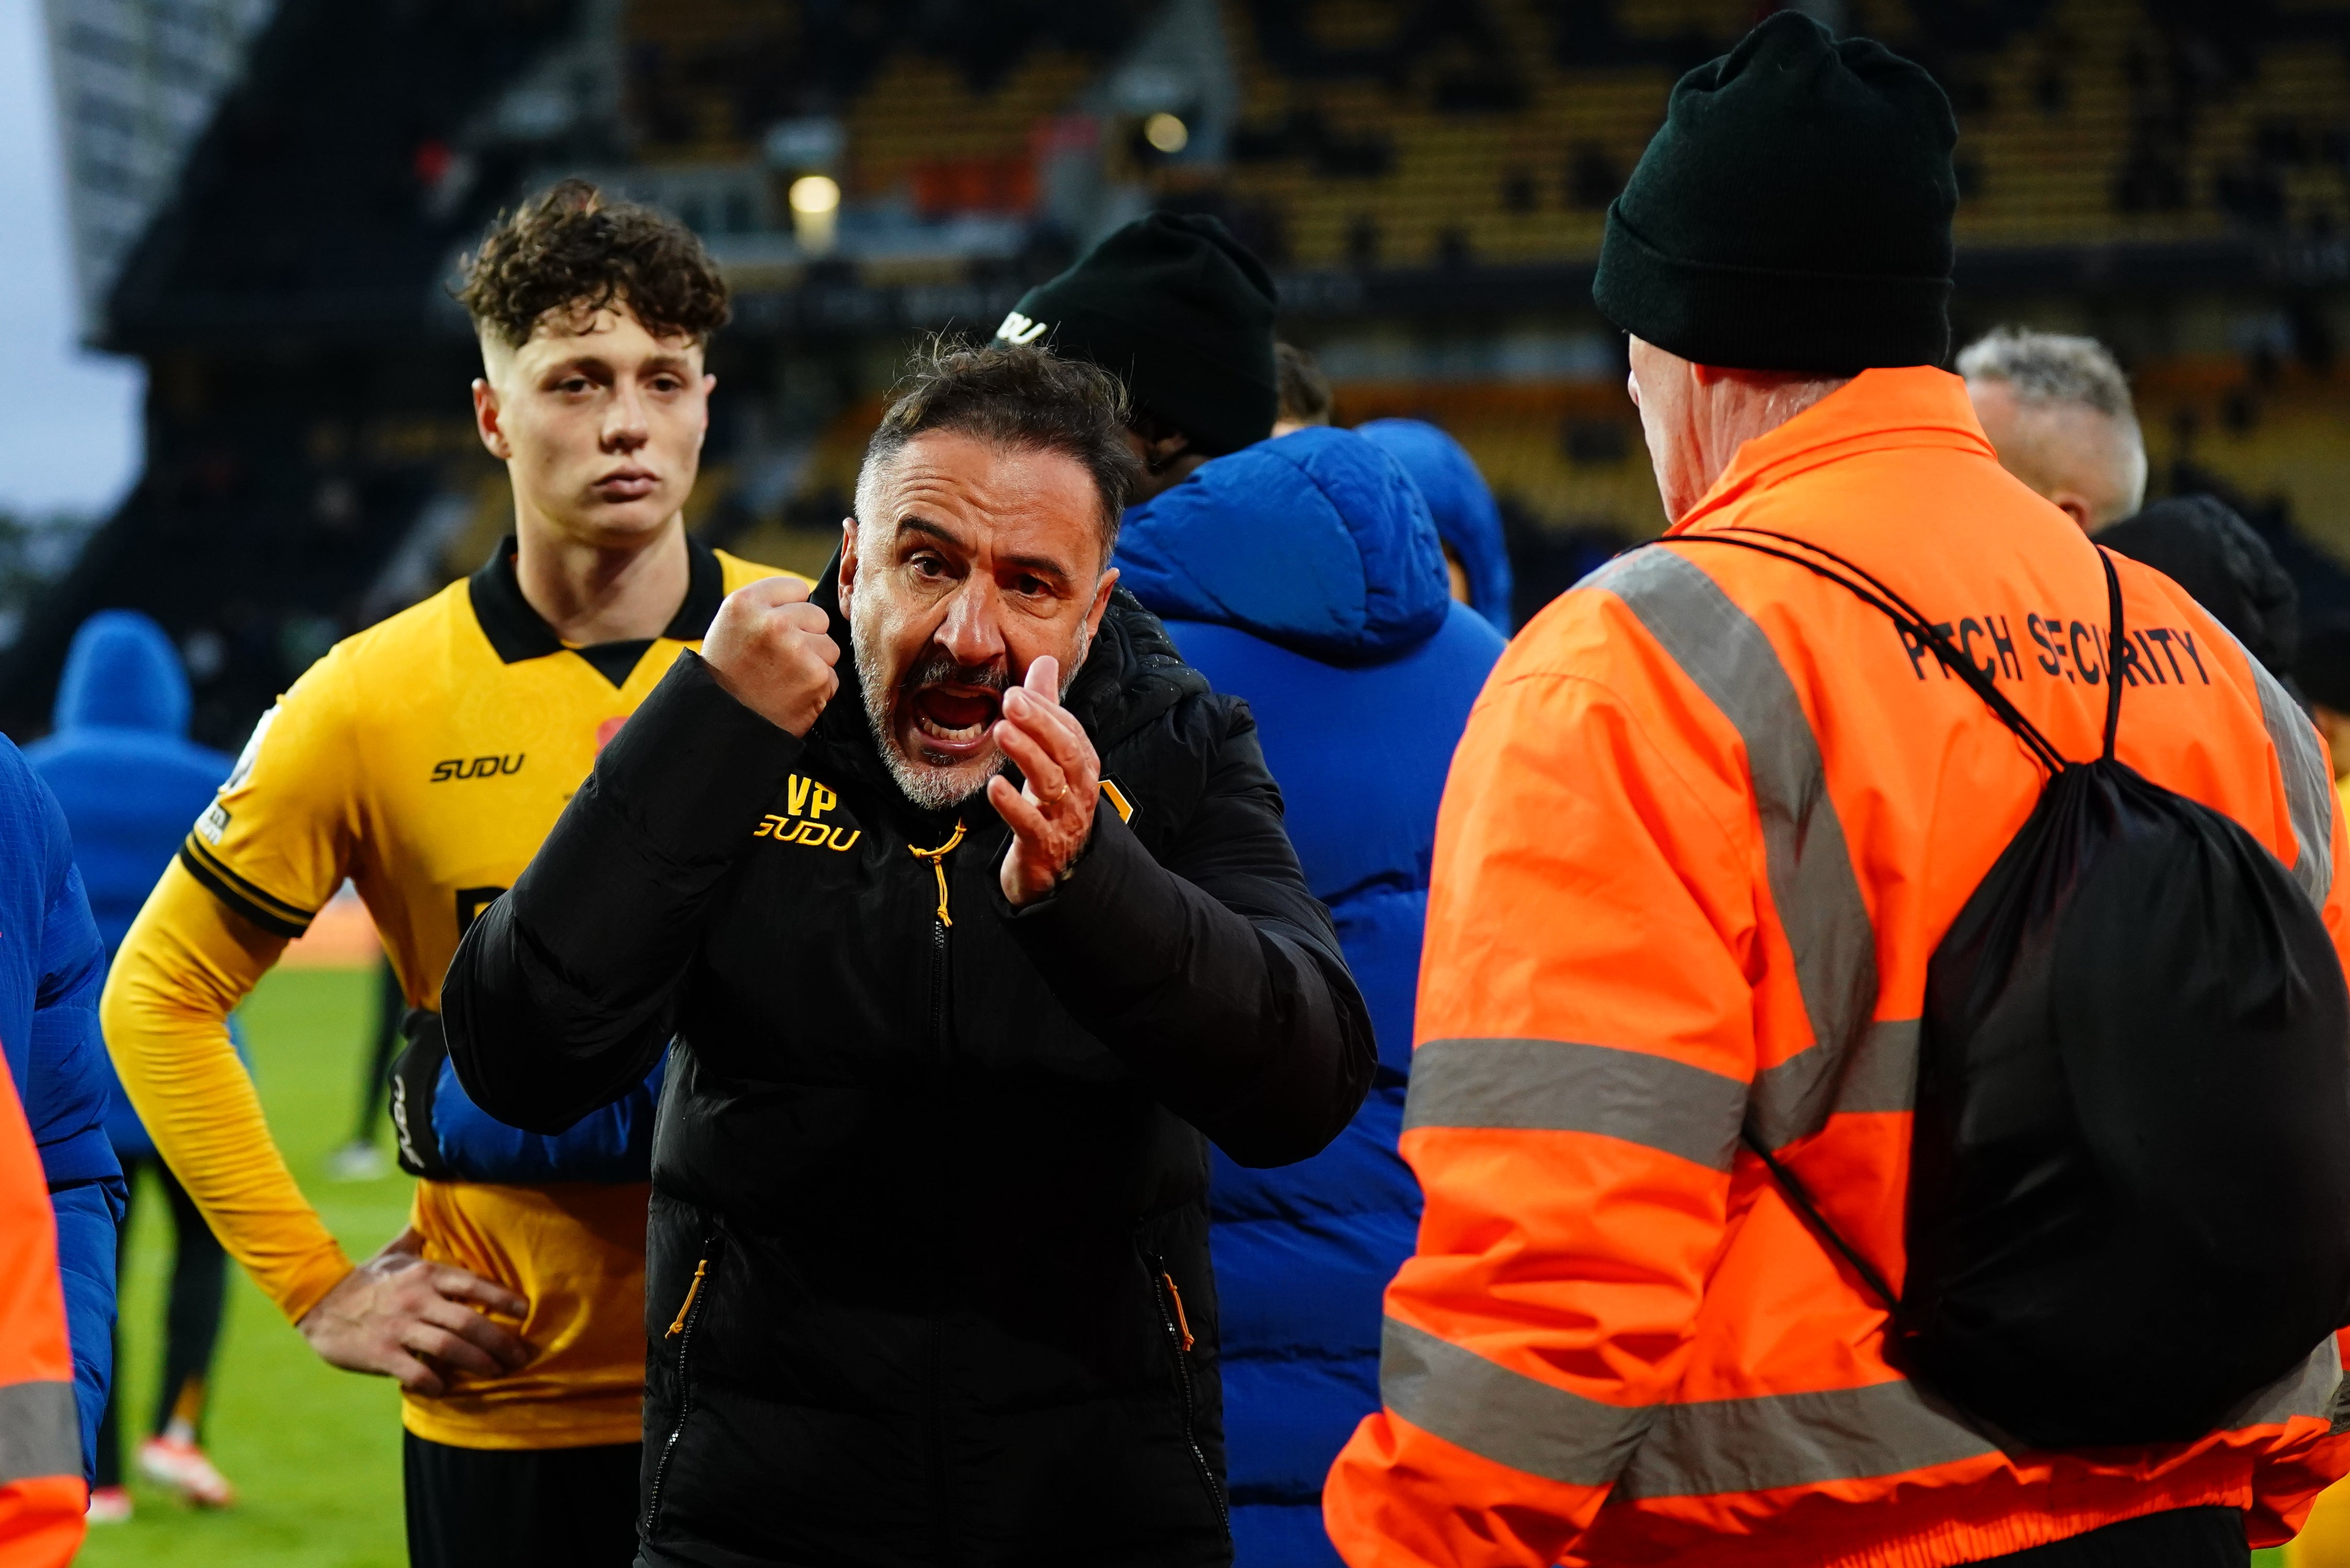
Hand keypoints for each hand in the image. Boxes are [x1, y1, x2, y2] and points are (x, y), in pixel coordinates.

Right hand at [297, 1226, 532, 1396]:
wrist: (319, 1304)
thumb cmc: (367, 1280)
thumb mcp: (396, 1252)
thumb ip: (422, 1235)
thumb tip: (437, 1204)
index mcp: (426, 1274)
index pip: (475, 1285)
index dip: (504, 1298)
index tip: (526, 1311)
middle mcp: (416, 1299)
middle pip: (470, 1322)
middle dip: (501, 1341)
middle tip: (522, 1356)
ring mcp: (398, 1327)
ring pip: (449, 1348)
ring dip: (479, 1363)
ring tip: (497, 1372)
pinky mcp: (380, 1353)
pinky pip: (416, 1372)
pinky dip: (435, 1382)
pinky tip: (448, 1388)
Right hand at [702, 576, 838, 736]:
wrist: (721, 724)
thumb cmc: (727, 675)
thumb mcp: (731, 627)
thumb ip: (766, 606)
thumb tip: (807, 597)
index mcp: (745, 603)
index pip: (796, 588)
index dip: (789, 611)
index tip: (774, 631)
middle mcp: (772, 622)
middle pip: (818, 617)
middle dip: (805, 637)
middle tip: (777, 661)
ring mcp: (796, 650)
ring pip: (829, 647)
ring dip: (814, 664)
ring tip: (783, 679)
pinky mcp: (816, 678)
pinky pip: (832, 676)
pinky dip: (817, 689)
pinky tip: (792, 696)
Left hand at [989, 655, 1100, 906]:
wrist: (1055, 871)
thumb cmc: (1051, 805)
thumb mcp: (1050, 755)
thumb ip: (1047, 711)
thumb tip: (1043, 661)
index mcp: (1081, 764)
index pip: (1069, 731)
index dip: (1045, 711)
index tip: (1017, 691)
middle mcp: (1077, 789)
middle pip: (1066, 752)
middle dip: (1041, 725)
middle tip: (1011, 701)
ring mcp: (1063, 818)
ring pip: (1051, 784)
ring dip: (1027, 755)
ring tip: (1001, 731)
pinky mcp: (1043, 846)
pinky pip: (1031, 824)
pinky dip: (1014, 805)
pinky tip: (994, 787)